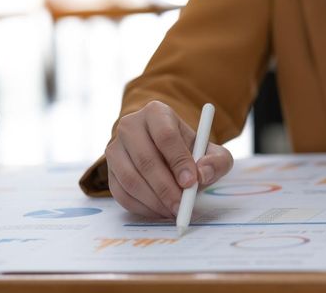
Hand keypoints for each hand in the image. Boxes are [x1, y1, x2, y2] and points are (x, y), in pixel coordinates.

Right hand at [105, 101, 233, 217]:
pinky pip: (121, 193)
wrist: (166, 154)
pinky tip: (160, 211)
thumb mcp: (212, 152)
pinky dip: (141, 207)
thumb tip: (203, 174)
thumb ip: (216, 162)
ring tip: (173, 210)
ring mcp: (115, 148)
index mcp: (156, 113)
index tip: (191, 182)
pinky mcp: (109, 171)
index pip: (165, 136)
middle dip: (165, 187)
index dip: (178, 161)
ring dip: (153, 200)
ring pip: (130, 178)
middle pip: (145, 159)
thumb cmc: (190, 152)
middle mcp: (130, 126)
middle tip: (182, 205)